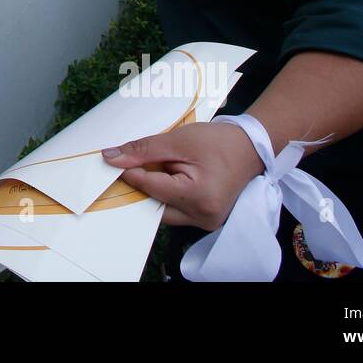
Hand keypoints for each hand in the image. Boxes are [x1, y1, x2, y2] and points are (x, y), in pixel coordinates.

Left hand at [101, 123, 264, 230]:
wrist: (251, 146)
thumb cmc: (219, 141)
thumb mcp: (179, 140)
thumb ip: (144, 150)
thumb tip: (112, 158)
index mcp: (198, 197)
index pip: (149, 188)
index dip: (128, 173)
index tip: (111, 162)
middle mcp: (202, 217)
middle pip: (154, 206)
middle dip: (141, 187)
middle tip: (130, 167)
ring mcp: (206, 222)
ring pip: (164, 211)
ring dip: (154, 192)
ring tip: (156, 169)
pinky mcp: (206, 219)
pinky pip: (176, 210)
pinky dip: (167, 195)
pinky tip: (167, 178)